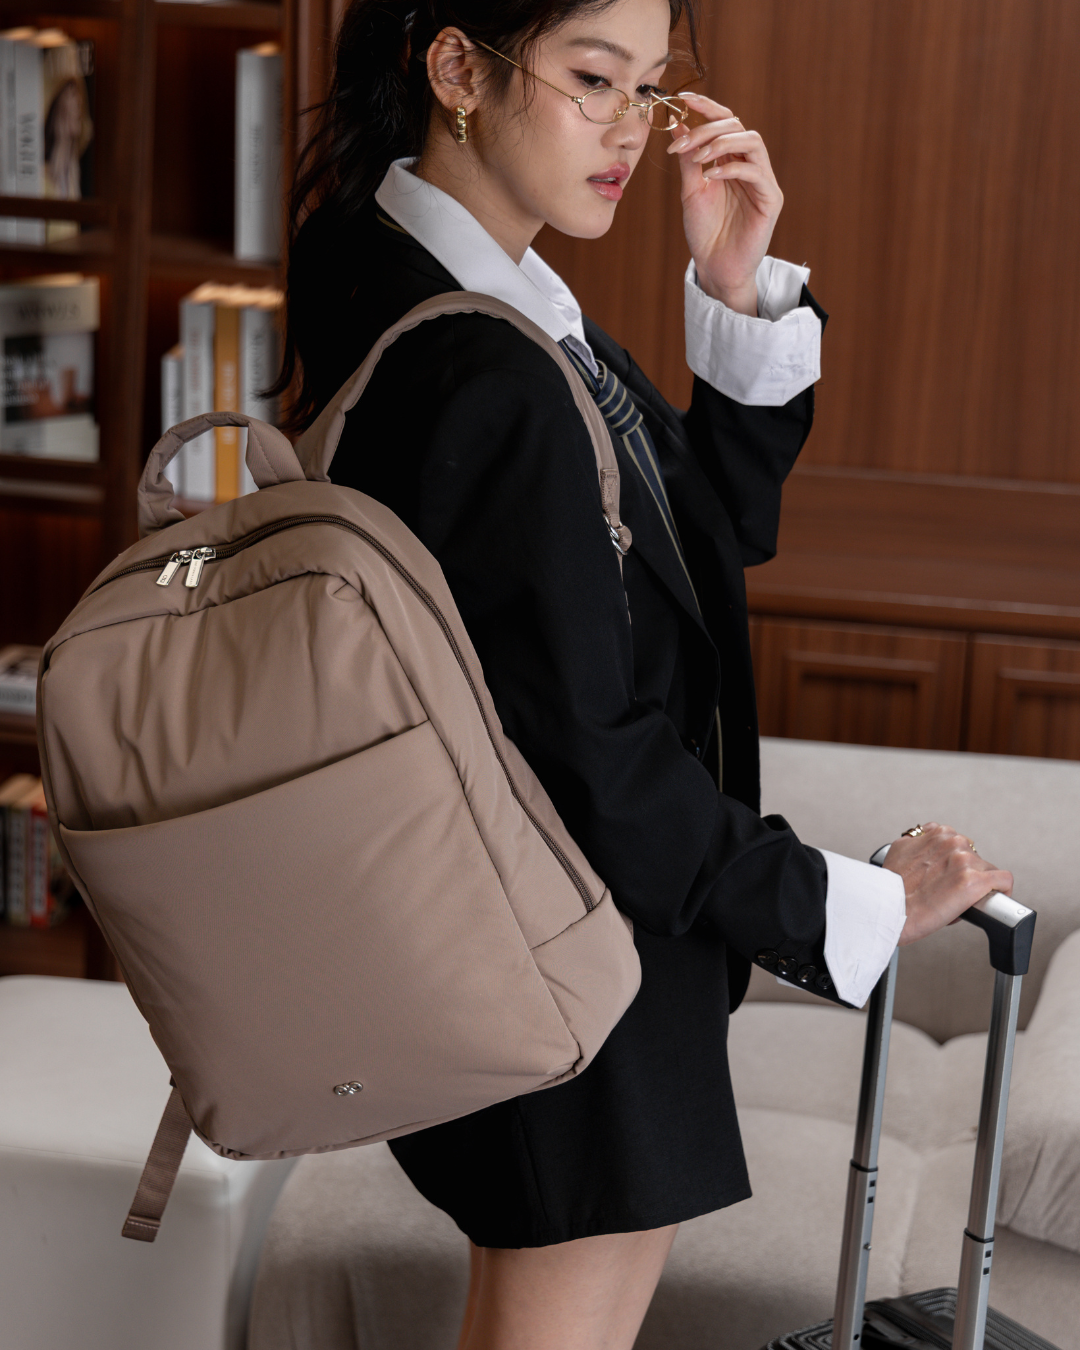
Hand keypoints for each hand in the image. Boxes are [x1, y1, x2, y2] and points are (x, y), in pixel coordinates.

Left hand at [666, 92, 783, 316]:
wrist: (715, 267)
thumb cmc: (705, 232)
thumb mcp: (691, 191)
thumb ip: (688, 159)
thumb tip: (679, 123)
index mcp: (731, 160)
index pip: (725, 122)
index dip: (708, 107)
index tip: (684, 99)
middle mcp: (749, 166)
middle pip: (737, 127)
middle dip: (707, 130)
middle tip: (682, 144)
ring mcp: (762, 182)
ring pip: (752, 142)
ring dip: (722, 143)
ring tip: (699, 158)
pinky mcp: (770, 200)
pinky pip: (756, 172)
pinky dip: (732, 168)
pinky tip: (712, 176)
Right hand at [883, 823, 1013, 945]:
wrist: (890, 909)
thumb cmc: (892, 887)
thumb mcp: (900, 850)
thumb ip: (918, 842)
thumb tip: (926, 848)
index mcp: (937, 833)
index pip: (960, 844)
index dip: (956, 863)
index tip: (952, 875)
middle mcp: (952, 842)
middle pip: (974, 857)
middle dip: (966, 873)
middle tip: (952, 891)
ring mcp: (964, 860)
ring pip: (987, 870)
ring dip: (978, 884)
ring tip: (963, 900)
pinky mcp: (975, 881)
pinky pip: (1003, 880)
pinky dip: (1002, 890)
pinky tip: (994, 898)